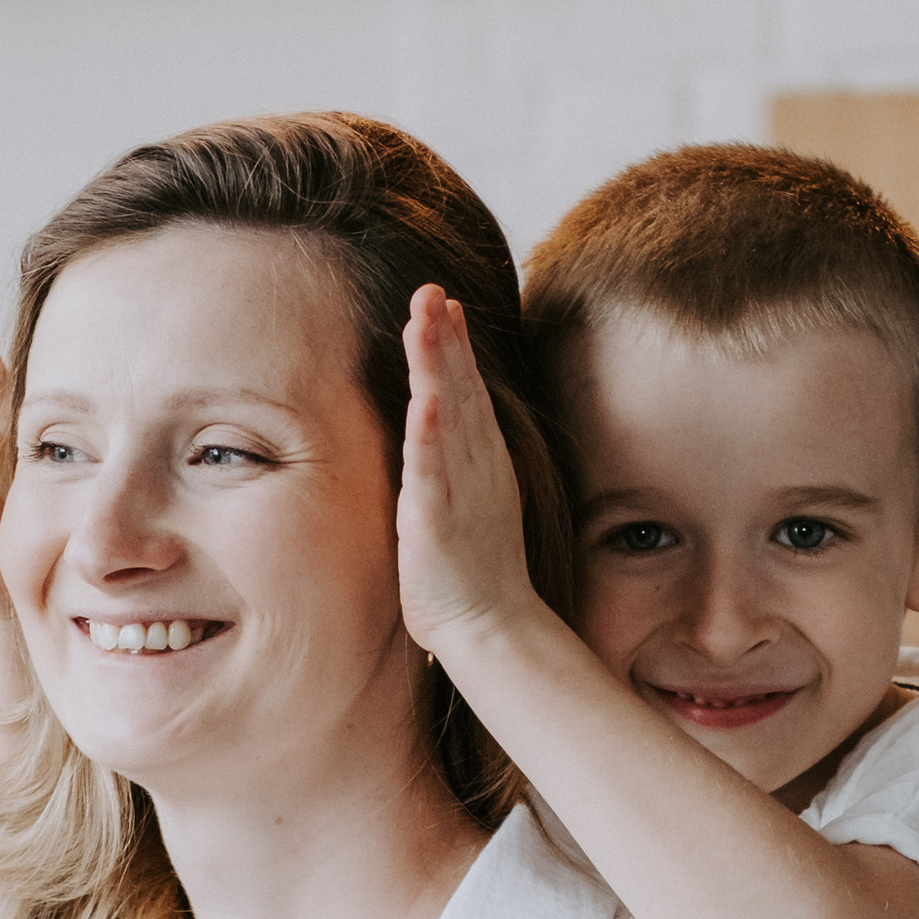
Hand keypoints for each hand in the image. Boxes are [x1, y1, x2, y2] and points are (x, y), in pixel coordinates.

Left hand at [397, 287, 549, 652]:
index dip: (456, 347)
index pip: (467, 393)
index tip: (443, 302)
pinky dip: (432, 434)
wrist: (492, 630)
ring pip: (448, 415)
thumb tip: (442, 439)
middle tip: (431, 288)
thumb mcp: (466, 507)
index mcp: (480, 463)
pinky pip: (434, 470)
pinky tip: (426, 399)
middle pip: (461, 389)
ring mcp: (460, 490)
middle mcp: (476, 467)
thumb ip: (453, 471)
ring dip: (438, 365)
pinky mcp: (440, 521)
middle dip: (445, 337)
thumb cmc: (475, 576)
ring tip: (426, 318)